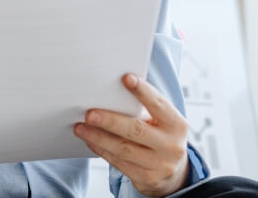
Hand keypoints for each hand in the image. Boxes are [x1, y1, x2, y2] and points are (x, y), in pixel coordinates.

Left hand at [74, 74, 188, 196]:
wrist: (174, 171)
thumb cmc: (162, 136)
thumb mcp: (163, 122)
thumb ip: (144, 109)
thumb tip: (112, 94)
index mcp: (177, 124)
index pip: (159, 104)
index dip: (143, 91)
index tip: (126, 78)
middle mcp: (170, 145)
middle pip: (136, 130)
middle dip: (110, 121)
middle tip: (90, 113)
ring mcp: (159, 164)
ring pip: (123, 149)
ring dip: (98, 137)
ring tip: (81, 127)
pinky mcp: (146, 178)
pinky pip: (119, 163)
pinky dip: (101, 150)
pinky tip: (90, 140)